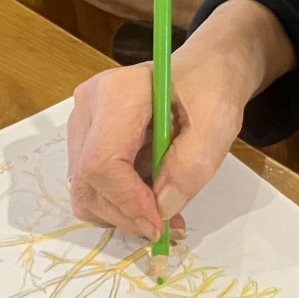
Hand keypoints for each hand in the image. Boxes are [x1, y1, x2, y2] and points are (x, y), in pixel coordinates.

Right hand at [68, 0, 294, 237]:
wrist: (203, 72)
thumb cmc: (211, 90)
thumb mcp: (216, 125)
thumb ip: (190, 167)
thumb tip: (162, 209)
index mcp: (117, 93)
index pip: (101, 161)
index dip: (127, 201)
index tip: (161, 224)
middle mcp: (88, 107)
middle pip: (87, 180)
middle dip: (126, 213)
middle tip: (167, 226)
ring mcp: (82, 124)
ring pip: (85, 189)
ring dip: (122, 213)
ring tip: (162, 212)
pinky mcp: (85, 141)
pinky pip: (91, 186)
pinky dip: (118, 204)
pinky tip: (149, 200)